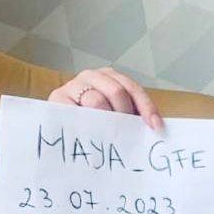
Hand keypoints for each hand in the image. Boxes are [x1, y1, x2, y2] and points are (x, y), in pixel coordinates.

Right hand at [48, 66, 164, 132]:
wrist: (60, 128)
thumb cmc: (94, 124)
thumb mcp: (115, 116)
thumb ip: (132, 118)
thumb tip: (157, 128)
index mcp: (109, 77)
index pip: (132, 88)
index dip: (146, 107)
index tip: (155, 127)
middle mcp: (91, 76)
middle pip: (116, 91)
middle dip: (125, 115)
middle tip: (126, 134)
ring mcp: (73, 85)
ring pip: (97, 100)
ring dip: (108, 122)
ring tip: (110, 138)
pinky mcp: (57, 98)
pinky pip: (76, 111)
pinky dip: (87, 124)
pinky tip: (92, 136)